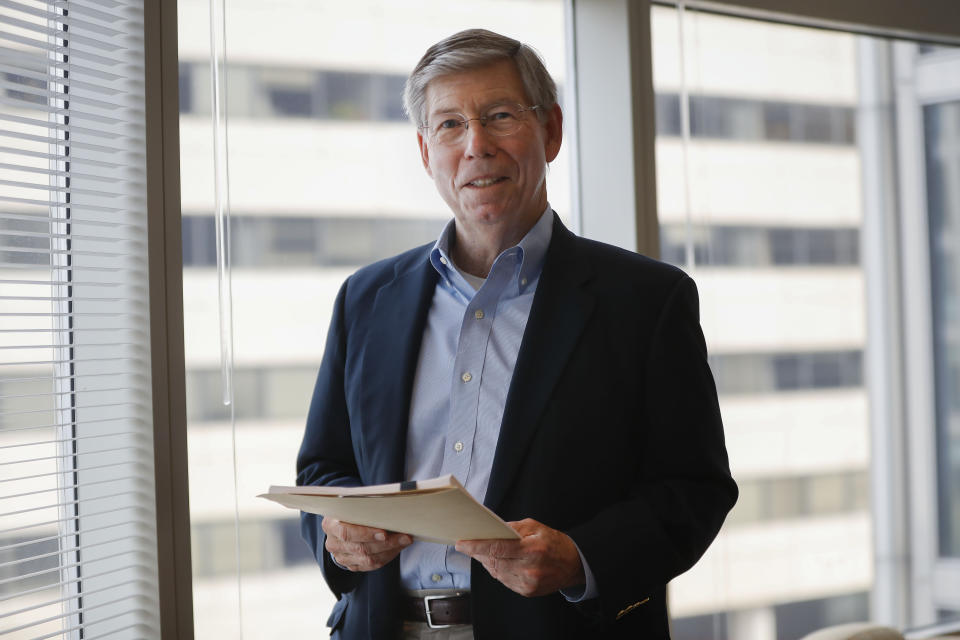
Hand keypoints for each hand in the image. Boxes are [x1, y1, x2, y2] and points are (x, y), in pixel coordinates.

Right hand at [321, 518, 412, 571]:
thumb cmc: (352, 510)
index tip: (384, 533)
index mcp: (330, 525)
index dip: (365, 534)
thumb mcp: (354, 506)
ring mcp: (341, 556)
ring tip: (404, 541)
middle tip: (404, 537)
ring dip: (390, 550)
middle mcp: (332, 543)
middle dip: (386, 543)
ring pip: (367, 559)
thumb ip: (366, 509)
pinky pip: (371, 565)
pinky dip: (387, 556)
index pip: (346, 532)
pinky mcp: (350, 565)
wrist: (342, 523)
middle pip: (360, 548)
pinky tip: (397, 548)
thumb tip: (391, 510)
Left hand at [455, 518, 585, 596]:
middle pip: (494, 562)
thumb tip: (492, 530)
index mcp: (532, 549)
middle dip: (478, 553)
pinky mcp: (527, 592)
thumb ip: (513, 528)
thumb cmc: (554, 542)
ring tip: (481, 552)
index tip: (462, 543)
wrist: (573, 564)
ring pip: (497, 573)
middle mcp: (530, 569)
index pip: (497, 548)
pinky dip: (497, 571)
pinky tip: (495, 562)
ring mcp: (528, 583)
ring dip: (486, 562)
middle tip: (467, 545)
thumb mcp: (535, 526)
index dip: (476, 546)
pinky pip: (504, 581)